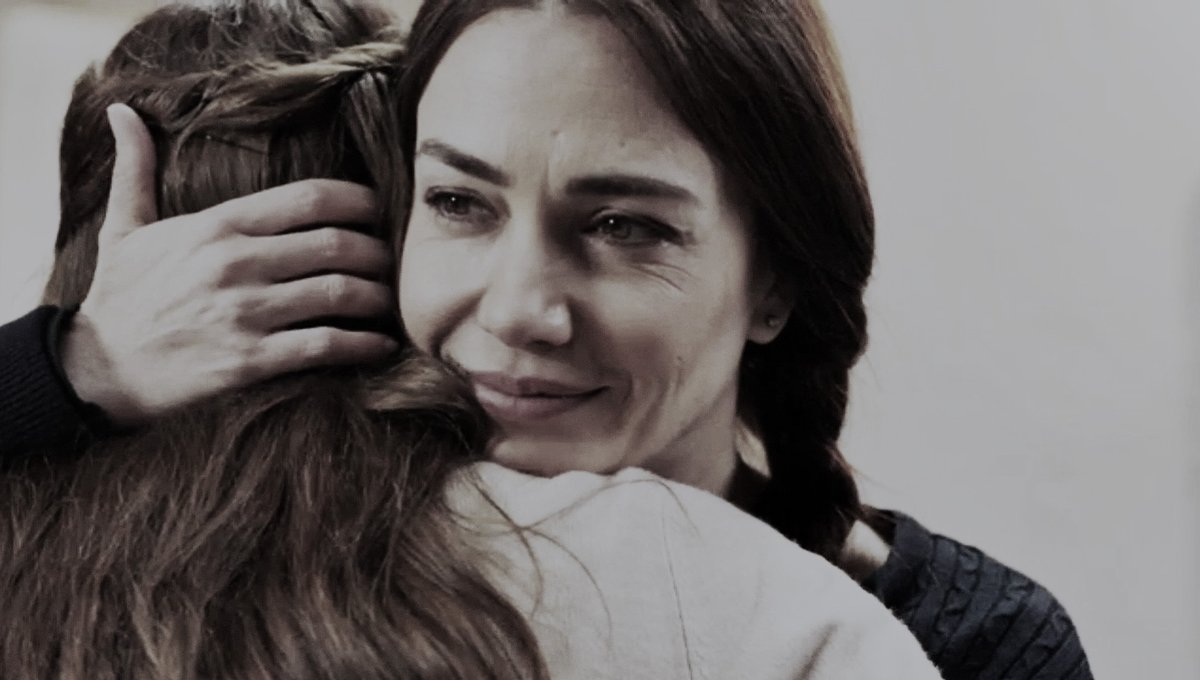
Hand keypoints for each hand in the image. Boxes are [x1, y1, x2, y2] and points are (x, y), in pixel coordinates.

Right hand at [62, 104, 398, 425]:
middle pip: (337, 245)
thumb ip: (135, 170)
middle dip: (379, 252)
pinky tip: (383, 345)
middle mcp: (235, 264)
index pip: (309, 198)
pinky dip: (364, 344)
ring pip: (340, 292)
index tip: (380, 209)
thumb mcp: (123, 229)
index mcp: (217, 226)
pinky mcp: (249, 361)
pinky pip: (325, 346)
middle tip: (395, 261)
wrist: (95, 371)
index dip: (359, 200)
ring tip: (392, 301)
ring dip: (378, 296)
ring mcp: (244, 313)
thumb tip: (122, 113)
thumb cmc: (119, 298)